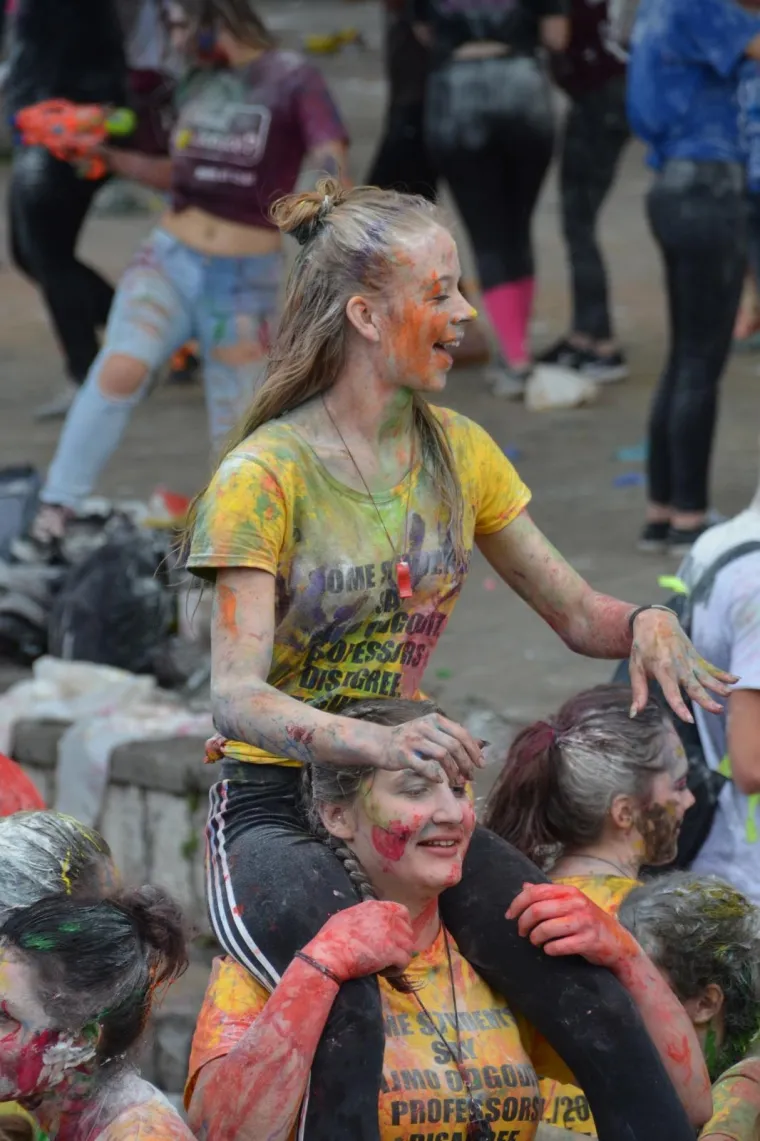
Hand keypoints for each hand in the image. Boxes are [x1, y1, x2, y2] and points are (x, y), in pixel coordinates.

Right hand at [305, 900, 413, 981]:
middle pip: (407, 930)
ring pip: (409, 947)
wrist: (330, 954)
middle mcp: (387, 917)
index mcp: (375, 907)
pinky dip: (397, 969)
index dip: (403, 924)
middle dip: (401, 943)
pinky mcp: (392, 952)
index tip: (398, 935)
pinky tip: (384, 973)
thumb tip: (368, 922)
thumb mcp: (348, 916)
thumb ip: (364, 916)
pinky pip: (405, 961)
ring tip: (387, 966)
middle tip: (391, 954)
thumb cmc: (332, 937)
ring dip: (400, 958)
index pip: (401, 911)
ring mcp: (391, 934)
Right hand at [370, 713, 484, 782]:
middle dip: (466, 763)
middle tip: (471, 776)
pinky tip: (439, 780)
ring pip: (443, 755)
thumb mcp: (431, 732)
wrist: (379, 742)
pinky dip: (435, 774)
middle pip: (454, 745)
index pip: (461, 733)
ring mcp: (414, 740)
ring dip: (453, 771)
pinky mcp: (404, 754)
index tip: (481, 764)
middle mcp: (426, 727)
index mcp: (435, 719)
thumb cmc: (408, 739)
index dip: (473, 750)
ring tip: (457, 781)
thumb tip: (481, 744)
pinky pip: (425, 766)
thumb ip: (453, 737)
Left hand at [506, 883, 638, 971]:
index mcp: (569, 891)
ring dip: (535, 938)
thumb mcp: (570, 903)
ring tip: (535, 942)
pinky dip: (549, 950)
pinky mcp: (589, 941)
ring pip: (546, 929)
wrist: (617, 942)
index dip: (517, 904)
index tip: (509, 916)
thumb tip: (524, 886)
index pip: (535, 892)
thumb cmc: (587, 921)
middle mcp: (576, 903)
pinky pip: (559, 946)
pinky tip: (549, 950)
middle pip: (537, 911)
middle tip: (522, 933)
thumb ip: (548, 895)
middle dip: (523, 924)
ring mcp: (584, 922)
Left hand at [629, 608, 735, 721]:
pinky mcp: (696, 657)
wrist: (654, 621)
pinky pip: (711, 667)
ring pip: (706, 677)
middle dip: (706, 699)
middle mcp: (679, 666)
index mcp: (662, 669)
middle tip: (717, 710)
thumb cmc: (642, 647)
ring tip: (729, 694)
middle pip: (694, 686)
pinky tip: (736, 680)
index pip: (672, 692)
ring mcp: (690, 661)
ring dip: (718, 686)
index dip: (680, 706)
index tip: (689, 720)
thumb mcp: (636, 668)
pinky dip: (723, 674)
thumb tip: (635, 714)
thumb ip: (639, 691)